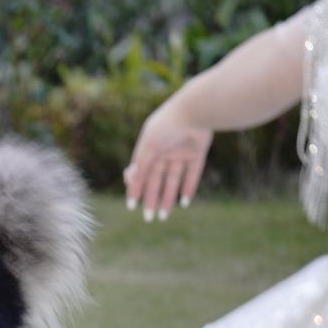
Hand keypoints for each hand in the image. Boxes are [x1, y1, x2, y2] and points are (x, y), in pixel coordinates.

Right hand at [124, 97, 212, 220]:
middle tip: (148, 218)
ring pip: (173, 180)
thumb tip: (129, 181)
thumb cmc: (168, 125)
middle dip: (151, 198)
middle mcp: (165, 151)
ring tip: (164, 216)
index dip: (136, 189)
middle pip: (156, 180)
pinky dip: (188, 188)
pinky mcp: (198, 153)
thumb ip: (140, 164)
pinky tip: (184, 203)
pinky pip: (192, 174)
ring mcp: (182, 152)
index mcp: (150, 147)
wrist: (197, 109)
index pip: (140, 173)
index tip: (132, 205)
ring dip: (168, 198)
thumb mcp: (149, 146)